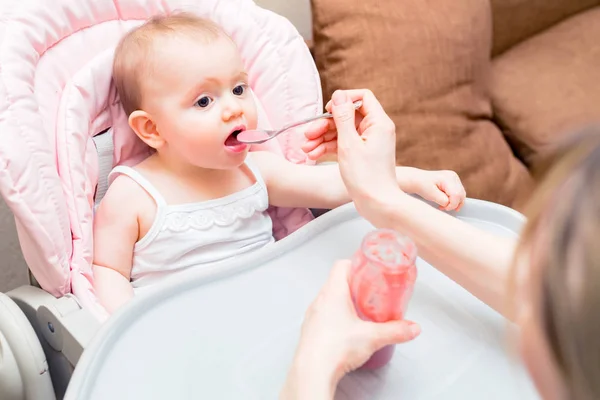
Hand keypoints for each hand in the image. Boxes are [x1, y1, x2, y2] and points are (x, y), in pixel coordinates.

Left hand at [281, 261, 420, 398]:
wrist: (312, 371)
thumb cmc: (334, 348)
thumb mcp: (372, 337)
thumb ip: (395, 331)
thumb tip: (411, 328)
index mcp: (332, 292)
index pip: (341, 265)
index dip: (355, 264)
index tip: (368, 270)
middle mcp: (319, 300)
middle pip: (335, 282)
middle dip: (354, 285)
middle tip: (369, 292)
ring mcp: (312, 316)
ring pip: (328, 299)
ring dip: (343, 301)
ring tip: (360, 311)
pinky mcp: (310, 331)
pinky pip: (322, 316)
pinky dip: (334, 317)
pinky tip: (345, 330)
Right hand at [305, 90, 400, 225]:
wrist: (378, 204)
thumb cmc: (366, 176)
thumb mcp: (349, 143)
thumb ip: (343, 117)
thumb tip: (339, 94)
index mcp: (378, 123)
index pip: (362, 97)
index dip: (343, 100)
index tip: (328, 111)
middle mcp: (375, 130)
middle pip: (347, 116)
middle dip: (326, 124)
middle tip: (308, 134)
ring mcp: (368, 143)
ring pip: (342, 131)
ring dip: (323, 137)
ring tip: (306, 149)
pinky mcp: (361, 154)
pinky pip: (343, 144)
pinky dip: (328, 147)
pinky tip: (313, 154)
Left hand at [398, 167, 465, 211]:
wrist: (417, 180)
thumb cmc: (422, 186)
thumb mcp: (431, 195)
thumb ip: (442, 200)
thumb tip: (450, 204)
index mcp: (447, 178)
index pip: (456, 195)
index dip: (452, 204)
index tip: (443, 208)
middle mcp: (453, 176)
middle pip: (461, 195)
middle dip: (453, 204)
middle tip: (442, 207)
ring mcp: (455, 178)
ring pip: (461, 195)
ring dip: (454, 203)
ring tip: (443, 205)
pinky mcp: (454, 182)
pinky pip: (459, 193)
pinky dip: (453, 200)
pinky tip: (445, 201)